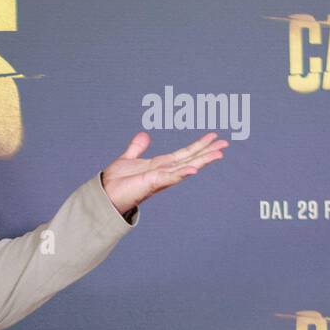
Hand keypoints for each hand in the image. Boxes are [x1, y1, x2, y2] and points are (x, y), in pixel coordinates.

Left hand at [101, 131, 227, 215]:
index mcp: (159, 166)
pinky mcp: (152, 183)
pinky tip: (194, 170)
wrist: (103, 195)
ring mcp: (159, 178)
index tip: (213, 136)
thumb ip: (136, 148)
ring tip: (219, 153)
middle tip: (225, 143)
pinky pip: (169, 177)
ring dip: (202, 161)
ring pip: (185, 167)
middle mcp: (163, 172)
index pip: (183, 153)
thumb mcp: (127, 159)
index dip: (198, 145)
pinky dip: (182, 173)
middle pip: (189, 159)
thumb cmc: (115, 181)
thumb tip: (144, 135)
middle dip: (207, 151)